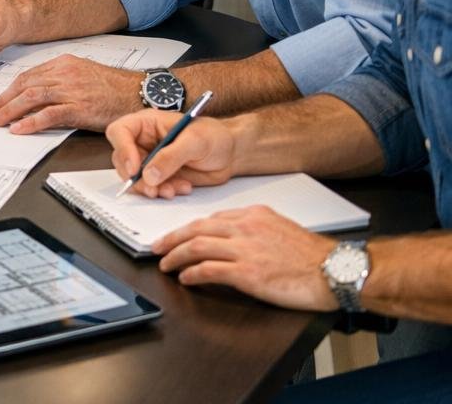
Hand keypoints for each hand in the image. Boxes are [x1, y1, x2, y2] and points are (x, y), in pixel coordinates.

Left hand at [0, 54, 143, 132]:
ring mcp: (71, 90)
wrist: (138, 93)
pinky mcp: (79, 107)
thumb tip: (36, 95)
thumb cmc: (113, 87)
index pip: (28, 76)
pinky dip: (30, 122)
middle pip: (25, 85)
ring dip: (10, 111)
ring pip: (31, 98)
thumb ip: (59, 81)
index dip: (10, 90)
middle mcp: (64, 74)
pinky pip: (48, 115)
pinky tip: (19, 129)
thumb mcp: (83, 74)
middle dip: (4, 101)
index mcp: (63, 64)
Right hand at [106, 109, 237, 197]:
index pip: (119, 132)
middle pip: (122, 160)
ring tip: (172, 190)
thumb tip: (149, 174)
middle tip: (152, 188)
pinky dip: (164, 192)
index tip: (135, 169)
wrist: (230, 153)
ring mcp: (150, 159)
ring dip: (151, 188)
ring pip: (135, 178)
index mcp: (147, 123)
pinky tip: (182, 187)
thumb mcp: (195, 141)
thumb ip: (171, 156)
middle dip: (136, 177)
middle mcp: (143, 141)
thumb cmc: (214, 136)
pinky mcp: (159, 175)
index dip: (123, 150)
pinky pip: (151, 187)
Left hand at [154, 205, 336, 310]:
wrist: (336, 271)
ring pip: (197, 247)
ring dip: (176, 256)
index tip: (177, 235)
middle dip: (172, 238)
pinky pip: (208, 270)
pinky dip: (192, 273)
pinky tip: (184, 278)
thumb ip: (253, 228)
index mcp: (253, 214)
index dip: (188, 228)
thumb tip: (230, 236)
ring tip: (165, 264)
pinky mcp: (248, 273)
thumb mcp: (280, 227)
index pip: (210, 218)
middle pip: (196, 228)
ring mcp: (245, 250)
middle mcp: (246, 228)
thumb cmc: (312, 256)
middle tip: (157, 247)